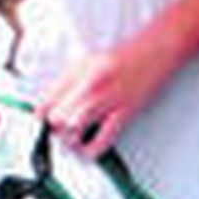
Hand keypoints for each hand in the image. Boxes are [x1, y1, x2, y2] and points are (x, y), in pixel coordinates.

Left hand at [42, 44, 162, 160]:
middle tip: (62, 133)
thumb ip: (69, 82)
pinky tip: (90, 148)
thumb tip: (50, 106)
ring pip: (73, 128)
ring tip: (75, 140)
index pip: (46, 101)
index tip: (41, 126)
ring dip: (71, 139)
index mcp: (78, 70)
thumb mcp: (89, 62)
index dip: (40, 118)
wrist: (158, 48)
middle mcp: (89, 83)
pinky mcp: (125, 110)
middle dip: (56, 130)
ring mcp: (108, 97)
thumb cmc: (127, 56)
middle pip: (57, 117)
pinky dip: (92, 149)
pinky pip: (102, 139)